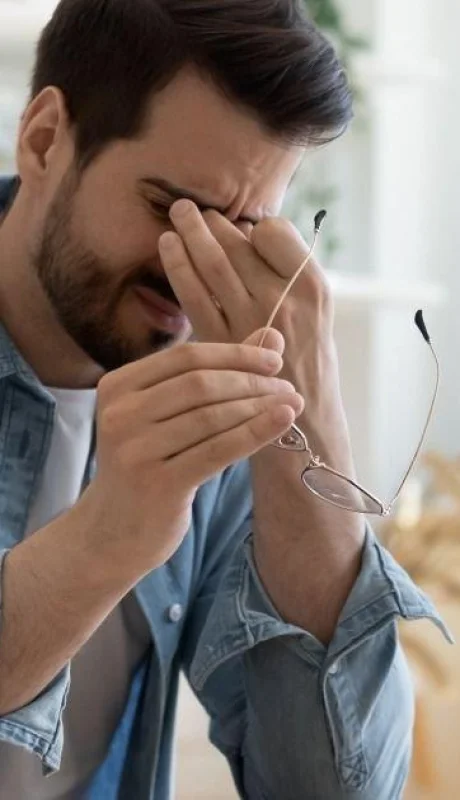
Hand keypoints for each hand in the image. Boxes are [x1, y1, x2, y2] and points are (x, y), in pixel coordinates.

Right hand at [78, 339, 303, 570]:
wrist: (114, 531)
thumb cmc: (149, 464)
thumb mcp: (169, 415)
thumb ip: (215, 373)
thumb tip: (271, 336)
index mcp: (118, 386)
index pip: (186, 357)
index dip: (235, 354)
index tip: (274, 360)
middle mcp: (120, 414)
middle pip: (200, 383)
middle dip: (251, 382)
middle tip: (287, 387)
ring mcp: (135, 450)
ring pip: (211, 416)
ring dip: (259, 407)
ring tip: (292, 405)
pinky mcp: (157, 484)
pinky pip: (217, 451)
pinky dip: (255, 432)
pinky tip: (283, 422)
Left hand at [160, 200, 350, 470]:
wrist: (303, 424)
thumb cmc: (307, 368)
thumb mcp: (313, 317)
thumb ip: (285, 281)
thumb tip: (246, 238)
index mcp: (312, 287)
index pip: (274, 233)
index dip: (251, 226)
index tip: (238, 226)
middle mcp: (284, 300)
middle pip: (239, 246)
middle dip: (211, 222)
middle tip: (189, 206)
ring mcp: (252, 322)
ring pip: (214, 264)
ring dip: (191, 234)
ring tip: (176, 214)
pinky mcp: (222, 344)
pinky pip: (195, 296)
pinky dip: (179, 267)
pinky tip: (168, 248)